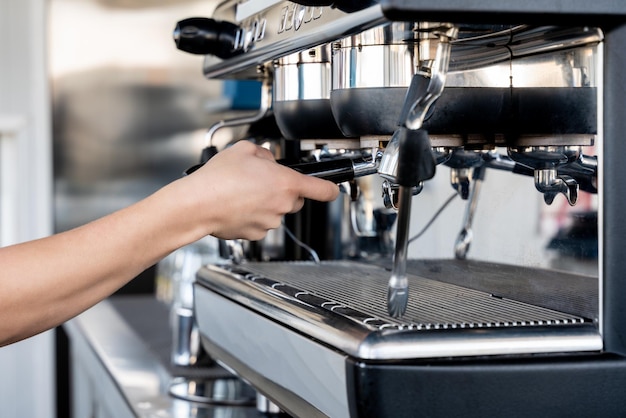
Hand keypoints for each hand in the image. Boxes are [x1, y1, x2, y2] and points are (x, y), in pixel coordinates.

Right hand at [181, 141, 339, 240]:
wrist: (197, 204)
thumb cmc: (218, 178)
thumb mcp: (244, 150)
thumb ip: (265, 155)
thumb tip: (269, 161)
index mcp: (286, 183)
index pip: (323, 190)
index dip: (330, 189)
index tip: (332, 189)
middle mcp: (282, 205)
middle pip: (295, 199)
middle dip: (284, 190)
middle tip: (262, 181)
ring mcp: (269, 222)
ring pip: (277, 211)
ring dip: (266, 202)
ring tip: (242, 192)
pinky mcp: (256, 234)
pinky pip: (262, 223)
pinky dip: (254, 215)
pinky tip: (237, 205)